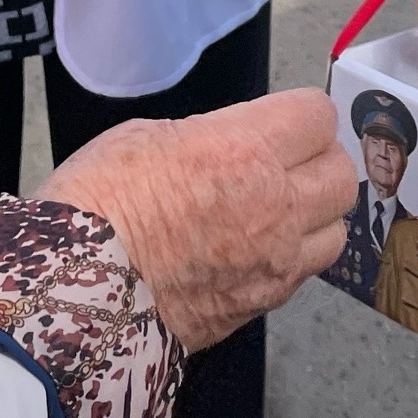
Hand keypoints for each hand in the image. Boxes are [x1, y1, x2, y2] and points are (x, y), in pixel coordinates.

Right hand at [37, 87, 355, 350]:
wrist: (77, 291)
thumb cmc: (99, 201)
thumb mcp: (147, 135)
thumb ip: (209, 136)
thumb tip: (232, 146)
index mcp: (244, 150)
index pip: (317, 116)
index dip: (301, 114)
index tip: (283, 121)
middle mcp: (275, 204)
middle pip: (341, 173)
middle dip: (318, 160)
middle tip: (287, 162)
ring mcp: (275, 260)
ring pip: (337, 229)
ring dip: (316, 214)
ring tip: (281, 210)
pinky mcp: (264, 303)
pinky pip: (307, 271)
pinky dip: (295, 255)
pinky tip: (259, 248)